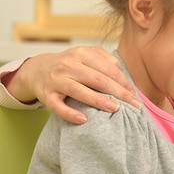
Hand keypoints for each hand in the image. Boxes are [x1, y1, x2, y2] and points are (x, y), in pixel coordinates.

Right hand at [6, 46, 138, 123]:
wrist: (37, 69)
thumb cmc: (70, 65)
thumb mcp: (86, 55)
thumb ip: (105, 60)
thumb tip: (124, 76)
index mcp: (82, 54)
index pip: (109, 69)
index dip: (124, 82)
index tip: (134, 94)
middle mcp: (68, 65)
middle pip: (98, 80)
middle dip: (119, 92)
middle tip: (133, 104)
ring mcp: (56, 80)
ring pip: (79, 91)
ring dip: (99, 101)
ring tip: (115, 109)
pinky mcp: (46, 95)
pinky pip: (58, 106)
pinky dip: (70, 113)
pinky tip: (84, 120)